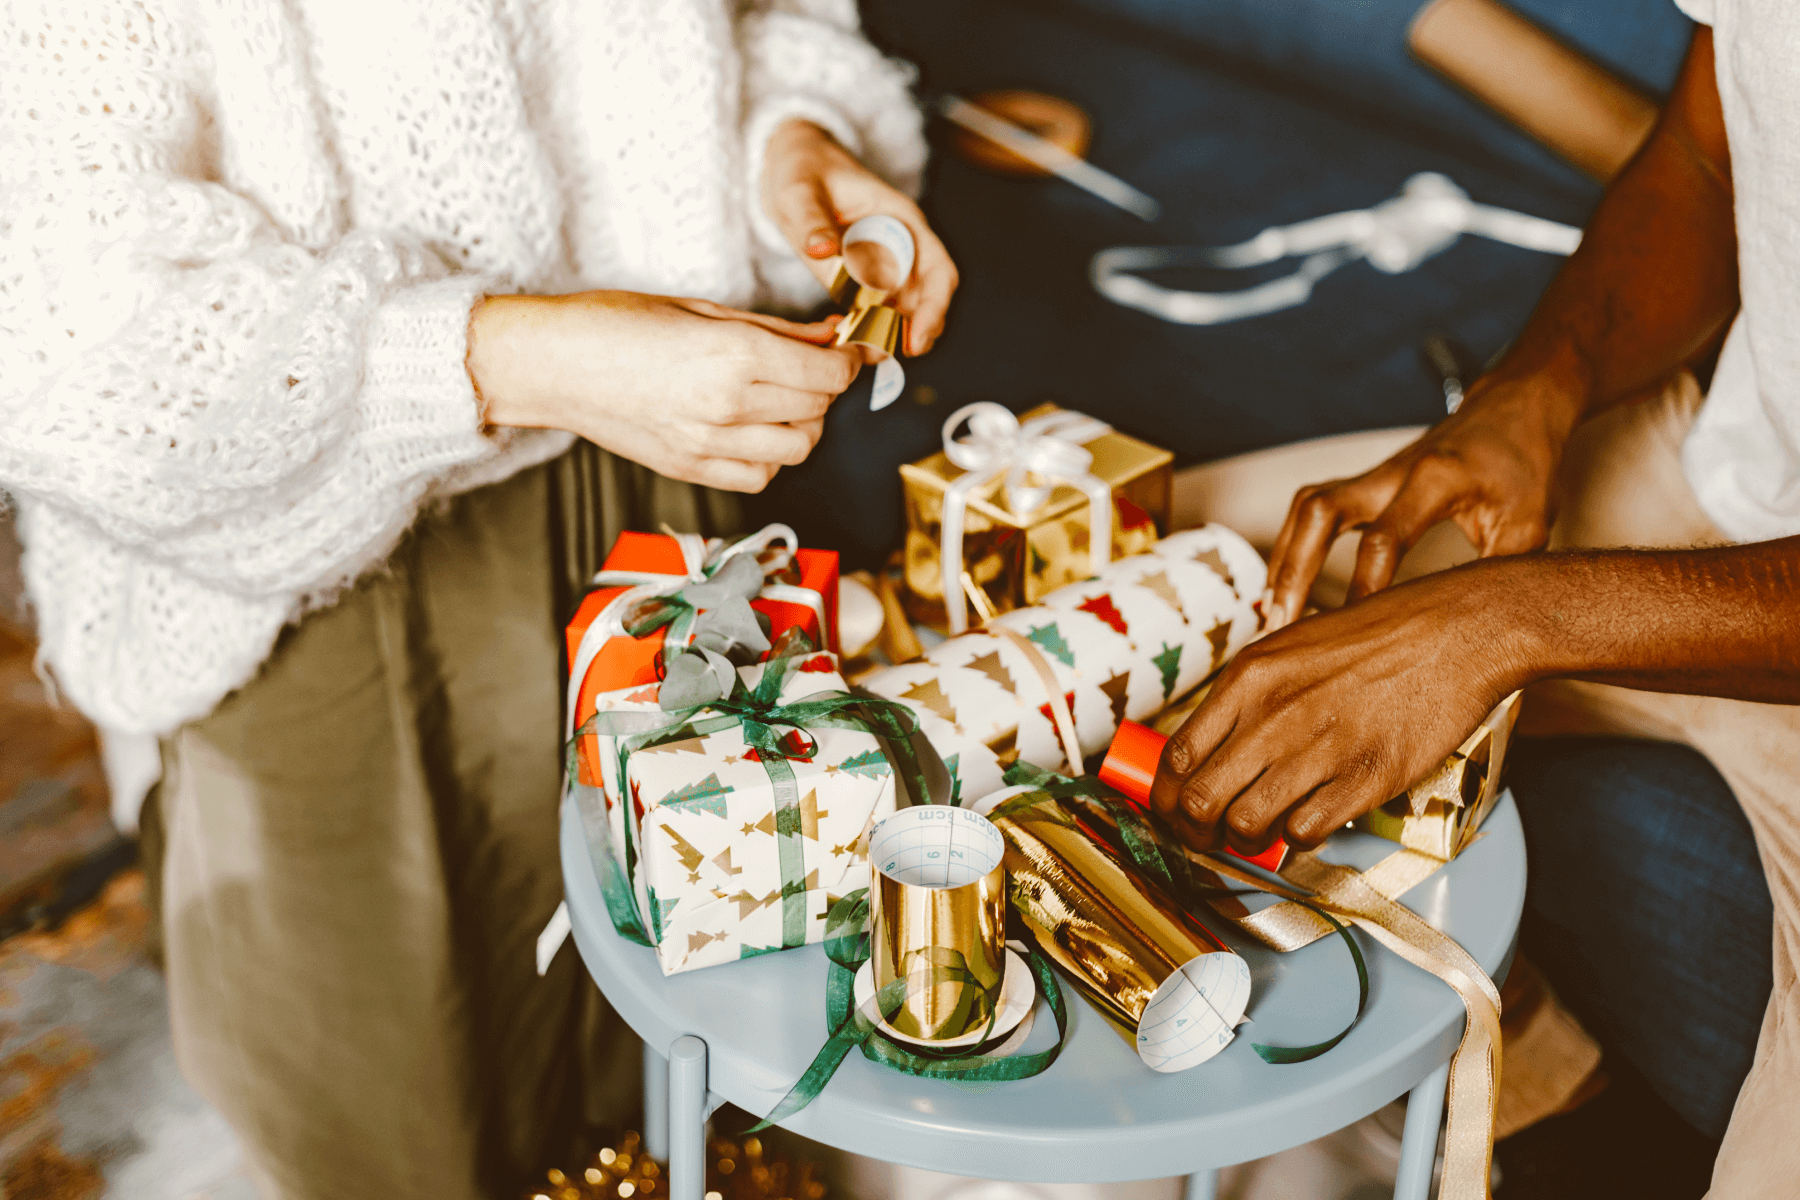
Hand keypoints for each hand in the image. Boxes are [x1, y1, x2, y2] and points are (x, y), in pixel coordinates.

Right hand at [467, 290, 859, 492]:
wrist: (553, 364)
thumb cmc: (616, 323)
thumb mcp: (701, 307)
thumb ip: (774, 327)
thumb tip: (829, 334)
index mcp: (736, 355)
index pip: (828, 373)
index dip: (847, 362)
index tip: (846, 353)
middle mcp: (729, 405)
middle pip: (819, 412)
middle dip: (825, 390)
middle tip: (809, 370)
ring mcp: (709, 445)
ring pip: (797, 450)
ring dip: (801, 426)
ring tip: (779, 402)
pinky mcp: (690, 470)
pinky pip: (760, 477)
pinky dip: (769, 458)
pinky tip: (751, 432)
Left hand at [761, 119, 958, 355]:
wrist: (789, 165)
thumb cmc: (800, 168)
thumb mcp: (799, 190)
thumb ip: (811, 220)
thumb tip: (823, 250)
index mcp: (901, 219)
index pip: (938, 270)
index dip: (933, 308)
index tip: (915, 340)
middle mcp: (901, 244)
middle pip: (928, 298)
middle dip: (915, 333)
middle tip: (883, 358)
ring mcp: (884, 262)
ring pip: (904, 309)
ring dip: (891, 336)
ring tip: (864, 357)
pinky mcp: (863, 276)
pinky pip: (876, 309)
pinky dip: (868, 329)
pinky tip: (847, 341)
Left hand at [1149, 562, 1535, 854]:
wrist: (1457, 631)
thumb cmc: (1375, 638)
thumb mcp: (1289, 647)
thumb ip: (1245, 697)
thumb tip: (1206, 750)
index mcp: (1250, 677)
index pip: (1176, 757)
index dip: (1166, 799)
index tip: (1176, 811)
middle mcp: (1276, 713)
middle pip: (1200, 801)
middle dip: (1196, 831)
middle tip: (1210, 836)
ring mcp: (1322, 748)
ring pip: (1245, 826)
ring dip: (1246, 840)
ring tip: (1261, 831)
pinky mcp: (1367, 778)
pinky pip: (1304, 833)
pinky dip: (1299, 838)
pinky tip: (1309, 819)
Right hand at [1263, 371, 1585, 628]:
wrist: (1512, 410)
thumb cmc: (1523, 467)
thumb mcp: (1528, 525)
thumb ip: (1496, 577)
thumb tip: (1478, 639)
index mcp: (1435, 479)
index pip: (1383, 539)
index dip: (1364, 590)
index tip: (1352, 636)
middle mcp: (1392, 472)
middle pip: (1320, 511)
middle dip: (1294, 569)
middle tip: (1278, 623)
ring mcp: (1374, 474)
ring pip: (1308, 508)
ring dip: (1285, 559)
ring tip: (1270, 613)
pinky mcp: (1366, 482)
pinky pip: (1315, 510)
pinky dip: (1295, 547)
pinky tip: (1286, 586)